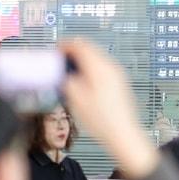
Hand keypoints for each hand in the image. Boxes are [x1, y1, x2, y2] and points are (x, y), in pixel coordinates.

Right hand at [58, 40, 159, 179]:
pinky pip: (101, 68)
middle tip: (59, 63)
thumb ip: (66, 79)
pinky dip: (89, 69)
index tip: (55, 52)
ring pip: (95, 58)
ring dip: (80, 62)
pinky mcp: (118, 83)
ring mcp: (116, 75)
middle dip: (72, 53)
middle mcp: (110, 67)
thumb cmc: (101, 119)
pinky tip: (82, 83)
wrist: (123, 134)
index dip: (64, 46)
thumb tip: (61, 71)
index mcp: (99, 67)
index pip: (79, 45)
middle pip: (89, 49)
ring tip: (68, 74)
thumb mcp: (75, 98)